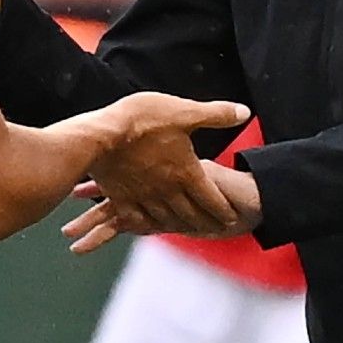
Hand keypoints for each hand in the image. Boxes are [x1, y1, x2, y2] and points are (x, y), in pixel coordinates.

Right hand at [75, 92, 249, 238]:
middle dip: (207, 222)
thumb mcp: (183, 112)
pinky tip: (149, 225)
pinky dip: (148, 224)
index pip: (212, 199)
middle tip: (216, 229)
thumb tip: (244, 112)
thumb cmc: (142, 121)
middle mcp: (168, 191)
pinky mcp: (122, 198)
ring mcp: (144, 197)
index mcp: (186, 172)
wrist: (98, 137)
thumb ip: (215, 114)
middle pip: (192, 214)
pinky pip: (138, 219)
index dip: (225, 209)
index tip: (233, 218)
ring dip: (181, 226)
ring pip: (167, 219)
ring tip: (189, 230)